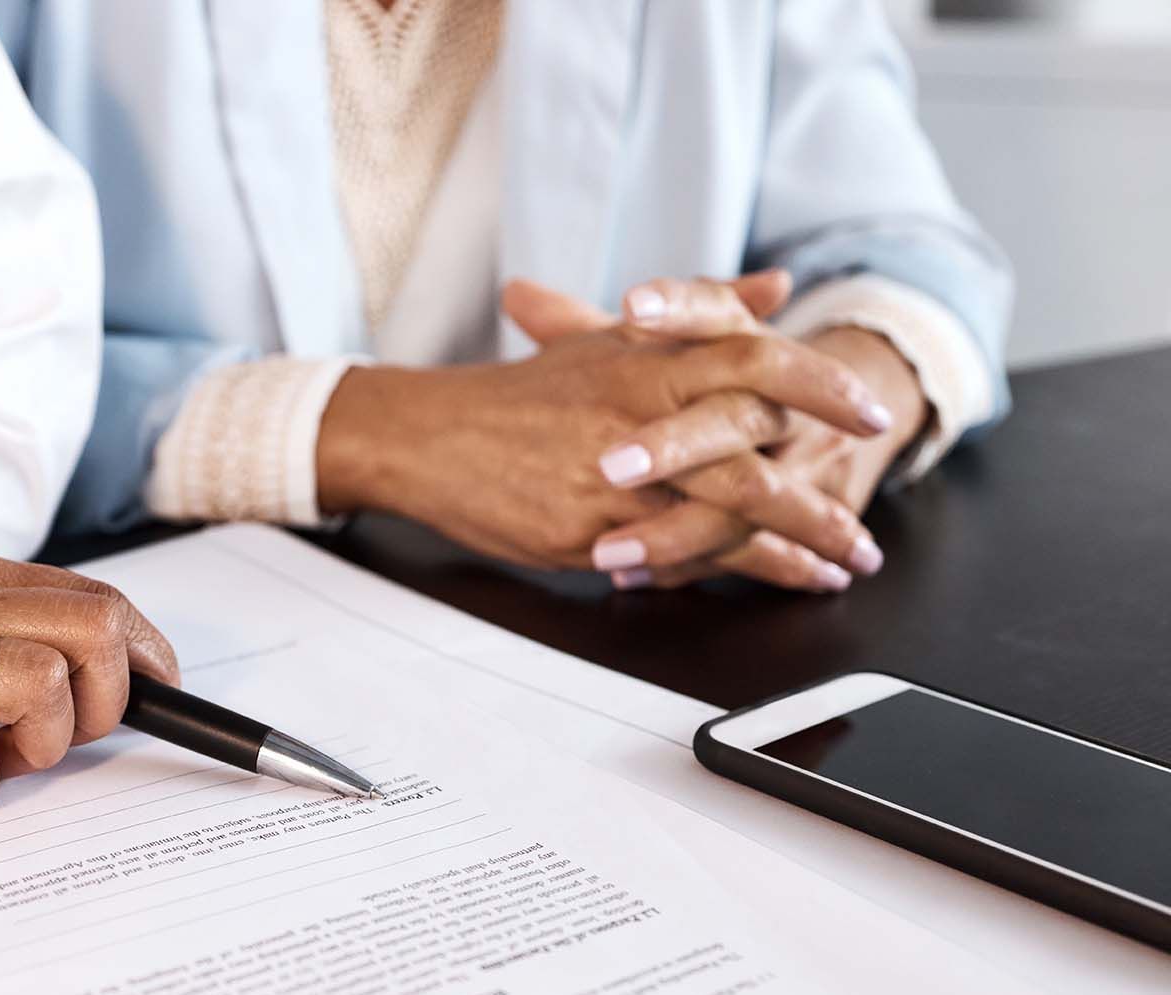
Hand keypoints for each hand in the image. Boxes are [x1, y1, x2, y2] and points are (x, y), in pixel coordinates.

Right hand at [314, 281, 889, 570]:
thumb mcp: (614, 338)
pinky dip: (736, 570)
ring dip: (797, 541)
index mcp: (648, 355)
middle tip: (869, 528)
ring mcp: (617, 471)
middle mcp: (639, 407)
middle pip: (757, 444)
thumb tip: (777, 284)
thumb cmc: (524, 394)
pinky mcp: (591, 525)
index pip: (755, 358)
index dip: (822, 385)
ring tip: (843, 564)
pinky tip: (777, 582)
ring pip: (727, 506)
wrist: (432, 436)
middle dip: (822, 492)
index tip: (870, 414)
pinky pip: (679, 554)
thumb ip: (705, 309)